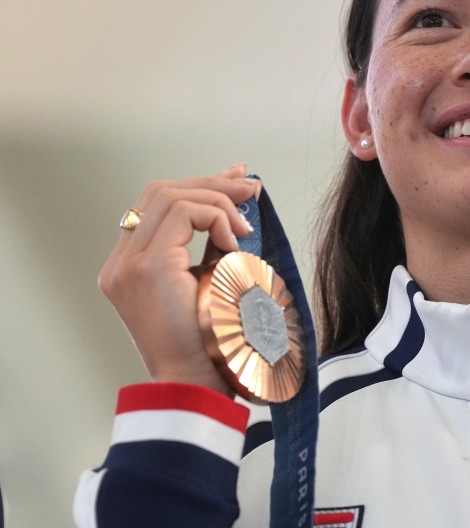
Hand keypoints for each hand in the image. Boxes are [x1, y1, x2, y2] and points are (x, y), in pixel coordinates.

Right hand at [98, 164, 260, 394]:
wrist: (200, 386)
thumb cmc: (215, 341)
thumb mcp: (216, 278)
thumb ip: (218, 240)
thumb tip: (242, 192)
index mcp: (130, 267)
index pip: (157, 204)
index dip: (200, 186)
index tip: (239, 180)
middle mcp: (121, 264)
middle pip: (160, 192)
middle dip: (211, 183)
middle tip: (251, 187)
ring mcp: (128, 265)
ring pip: (169, 196)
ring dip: (217, 200)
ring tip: (246, 226)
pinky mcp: (147, 268)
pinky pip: (182, 213)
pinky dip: (215, 217)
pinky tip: (235, 242)